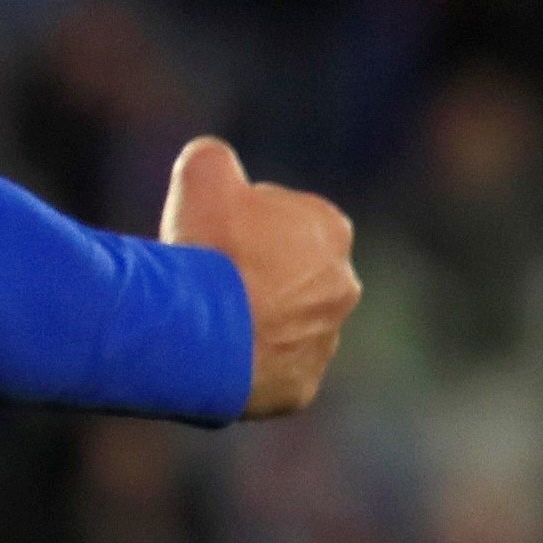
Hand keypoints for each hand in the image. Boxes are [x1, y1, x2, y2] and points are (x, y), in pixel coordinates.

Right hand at [160, 137, 358, 417]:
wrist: (199, 330)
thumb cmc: (206, 248)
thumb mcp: (201, 174)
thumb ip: (214, 157)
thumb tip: (213, 157)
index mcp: (330, 230)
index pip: (286, 219)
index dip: (243, 223)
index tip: (212, 235)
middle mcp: (343, 286)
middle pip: (292, 275)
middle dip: (259, 276)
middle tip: (208, 279)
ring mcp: (325, 341)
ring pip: (287, 326)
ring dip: (255, 322)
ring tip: (207, 319)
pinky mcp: (302, 386)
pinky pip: (273, 371)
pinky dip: (247, 363)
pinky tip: (214, 352)